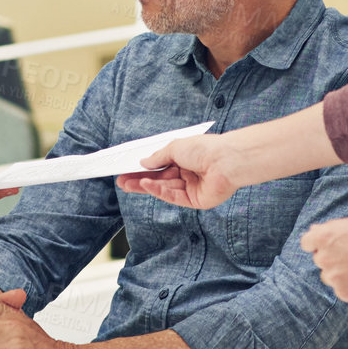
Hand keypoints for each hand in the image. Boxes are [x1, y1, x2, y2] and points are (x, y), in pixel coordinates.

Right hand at [115, 134, 244, 209]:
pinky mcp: (196, 201)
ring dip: (145, 186)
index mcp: (186, 158)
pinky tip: (145, 185)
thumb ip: (158, 157)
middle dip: (140, 180)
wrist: (226, 160)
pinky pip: (173, 197)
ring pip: (165, 188)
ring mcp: (192, 188)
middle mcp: (189, 173)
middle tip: (121, 181)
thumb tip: (144, 162)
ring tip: (127, 184)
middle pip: (161, 179)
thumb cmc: (205, 148)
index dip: (145, 168)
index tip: (128, 169)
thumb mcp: (175, 147)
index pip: (162, 165)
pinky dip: (158, 191)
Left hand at [300, 216, 347, 301]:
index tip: (332, 245)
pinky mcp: (344, 294)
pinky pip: (341, 289)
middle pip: (320, 260)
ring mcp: (333, 278)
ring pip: (330, 276)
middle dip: (332, 257)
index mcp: (324, 237)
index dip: (319, 243)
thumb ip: (333, 228)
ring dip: (340, 273)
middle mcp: (323, 258)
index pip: (307, 242)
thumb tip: (315, 231)